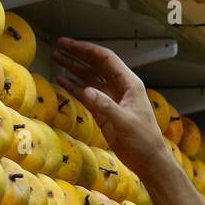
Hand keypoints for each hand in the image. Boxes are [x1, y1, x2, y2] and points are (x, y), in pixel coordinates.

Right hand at [51, 37, 169, 176]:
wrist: (147, 160)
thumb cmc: (144, 139)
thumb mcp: (126, 121)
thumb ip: (105, 105)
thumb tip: (86, 91)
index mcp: (130, 84)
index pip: (106, 59)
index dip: (87, 50)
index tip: (70, 44)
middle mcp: (119, 88)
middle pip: (95, 65)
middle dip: (77, 55)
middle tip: (59, 46)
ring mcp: (111, 99)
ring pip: (89, 79)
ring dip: (74, 69)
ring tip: (57, 59)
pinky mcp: (104, 112)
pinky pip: (86, 96)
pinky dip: (74, 88)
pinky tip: (62, 81)